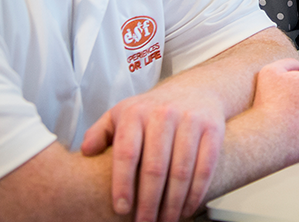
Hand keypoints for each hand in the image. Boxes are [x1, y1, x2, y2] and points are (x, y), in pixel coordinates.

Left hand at [80, 70, 228, 221]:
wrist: (195, 90)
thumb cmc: (154, 109)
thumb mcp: (122, 113)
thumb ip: (100, 132)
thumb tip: (86, 151)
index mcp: (136, 113)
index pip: (126, 154)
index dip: (123, 185)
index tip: (122, 208)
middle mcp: (163, 114)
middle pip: (155, 168)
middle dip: (149, 202)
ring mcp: (190, 121)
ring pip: (181, 171)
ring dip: (173, 203)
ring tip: (165, 220)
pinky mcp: (213, 130)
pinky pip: (205, 168)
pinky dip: (196, 193)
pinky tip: (187, 208)